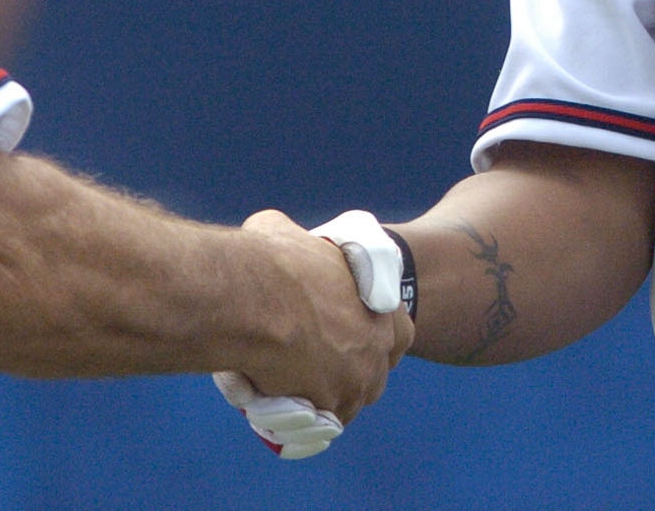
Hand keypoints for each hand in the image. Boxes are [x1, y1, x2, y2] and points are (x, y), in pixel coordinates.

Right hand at [216, 211, 408, 457]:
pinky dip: (297, 416)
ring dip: (321, 397)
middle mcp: (377, 344)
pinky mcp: (330, 405)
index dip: (376, 339)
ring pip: (345, 401)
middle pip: (372, 373)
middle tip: (309, 363)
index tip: (349, 339)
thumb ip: (297, 244)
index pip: (400, 333)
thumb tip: (279, 237)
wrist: (254, 299)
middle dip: (347, 374)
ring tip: (282, 382)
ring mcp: (357, 379)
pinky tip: (271, 399)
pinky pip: (318, 422)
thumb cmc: (270, 260)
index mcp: (380, 303)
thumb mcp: (286, 231)